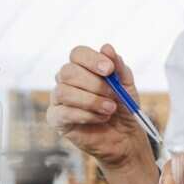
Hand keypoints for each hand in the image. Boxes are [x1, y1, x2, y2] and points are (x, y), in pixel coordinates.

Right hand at [47, 43, 152, 171]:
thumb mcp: (127, 85)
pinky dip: (86, 115)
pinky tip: (100, 118)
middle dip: (94, 84)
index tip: (109, 70)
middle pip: (68, 71)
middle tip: (113, 95)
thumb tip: (107, 47)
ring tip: (110, 109)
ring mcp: (59, 99)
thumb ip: (118, 66)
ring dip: (91, 101)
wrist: (124, 135)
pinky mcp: (56, 119)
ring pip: (63, 91)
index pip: (77, 53)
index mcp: (83, 67)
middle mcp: (67, 80)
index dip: (92, 59)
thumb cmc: (123, 107)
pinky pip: (63, 112)